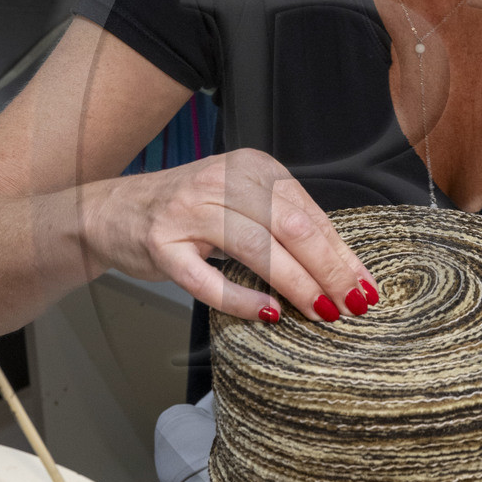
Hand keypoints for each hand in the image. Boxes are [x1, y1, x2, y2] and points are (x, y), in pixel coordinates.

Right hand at [83, 149, 378, 324]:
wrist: (114, 211)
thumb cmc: (190, 212)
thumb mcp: (240, 202)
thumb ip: (283, 223)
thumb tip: (342, 268)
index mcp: (251, 167)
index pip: (310, 214)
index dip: (342, 253)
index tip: (367, 286)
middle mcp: (221, 181)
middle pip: (291, 227)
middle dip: (329, 270)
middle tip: (353, 305)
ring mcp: (188, 211)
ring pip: (256, 248)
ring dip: (296, 284)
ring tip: (322, 312)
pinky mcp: (161, 244)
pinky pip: (207, 277)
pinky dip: (240, 297)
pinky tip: (268, 313)